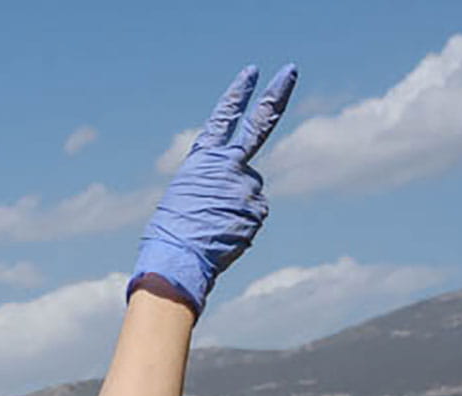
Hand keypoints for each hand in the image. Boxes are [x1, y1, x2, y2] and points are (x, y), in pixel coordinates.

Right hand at [135, 63, 297, 311]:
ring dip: (239, 207)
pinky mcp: (259, 209)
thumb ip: (214, 183)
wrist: (177, 260)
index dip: (237, 95)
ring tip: (214, 227)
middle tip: (290, 69)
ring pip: (252, 190)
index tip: (252, 72)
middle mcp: (229, 166)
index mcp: (202, 160)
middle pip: (260, 125)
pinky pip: (255, 214)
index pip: (223, 120)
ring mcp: (247, 186)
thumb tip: (243, 192)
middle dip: (276, 94)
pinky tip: (225, 236)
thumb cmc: (171, 235)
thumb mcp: (185, 197)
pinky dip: (243, 225)